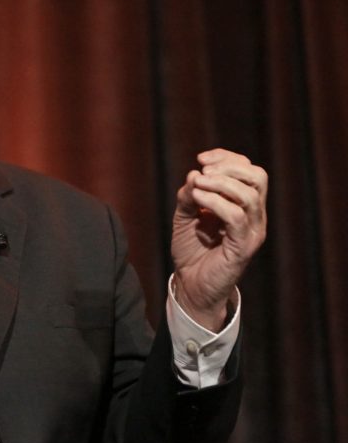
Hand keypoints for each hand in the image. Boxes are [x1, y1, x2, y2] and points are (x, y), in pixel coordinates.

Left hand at [172, 149, 267, 330]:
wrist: (190, 284)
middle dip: (229, 167)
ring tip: (198, 184)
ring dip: (221, 183)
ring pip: (250, 195)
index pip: (249, 170)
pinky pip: (237, 217)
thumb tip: (194, 173)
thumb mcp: (184, 216)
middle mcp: (254, 216)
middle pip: (258, 177)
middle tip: (204, 171)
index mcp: (244, 205)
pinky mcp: (243, 247)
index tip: (201, 158)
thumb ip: (189, 195)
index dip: (227, 158)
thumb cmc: (191, 250)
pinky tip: (198, 198)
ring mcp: (252, 231)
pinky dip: (216, 202)